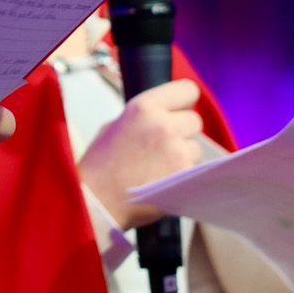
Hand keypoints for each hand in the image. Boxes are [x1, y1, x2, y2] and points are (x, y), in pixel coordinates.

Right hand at [78, 78, 203, 229]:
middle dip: (182, 131)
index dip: (184, 101)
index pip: (187, 90)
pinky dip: (182, 175)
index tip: (180, 109)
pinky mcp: (185, 175)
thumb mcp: (115, 126)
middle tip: (163, 145)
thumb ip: (144, 117)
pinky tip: (162, 180)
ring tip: (158, 167)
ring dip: (182, 155)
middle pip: (194, 120)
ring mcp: (176, 151)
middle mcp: (164, 125)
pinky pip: (194, 169)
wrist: (97, 202)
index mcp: (144, 107)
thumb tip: (165, 115)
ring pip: (195, 147)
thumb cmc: (101, 165)